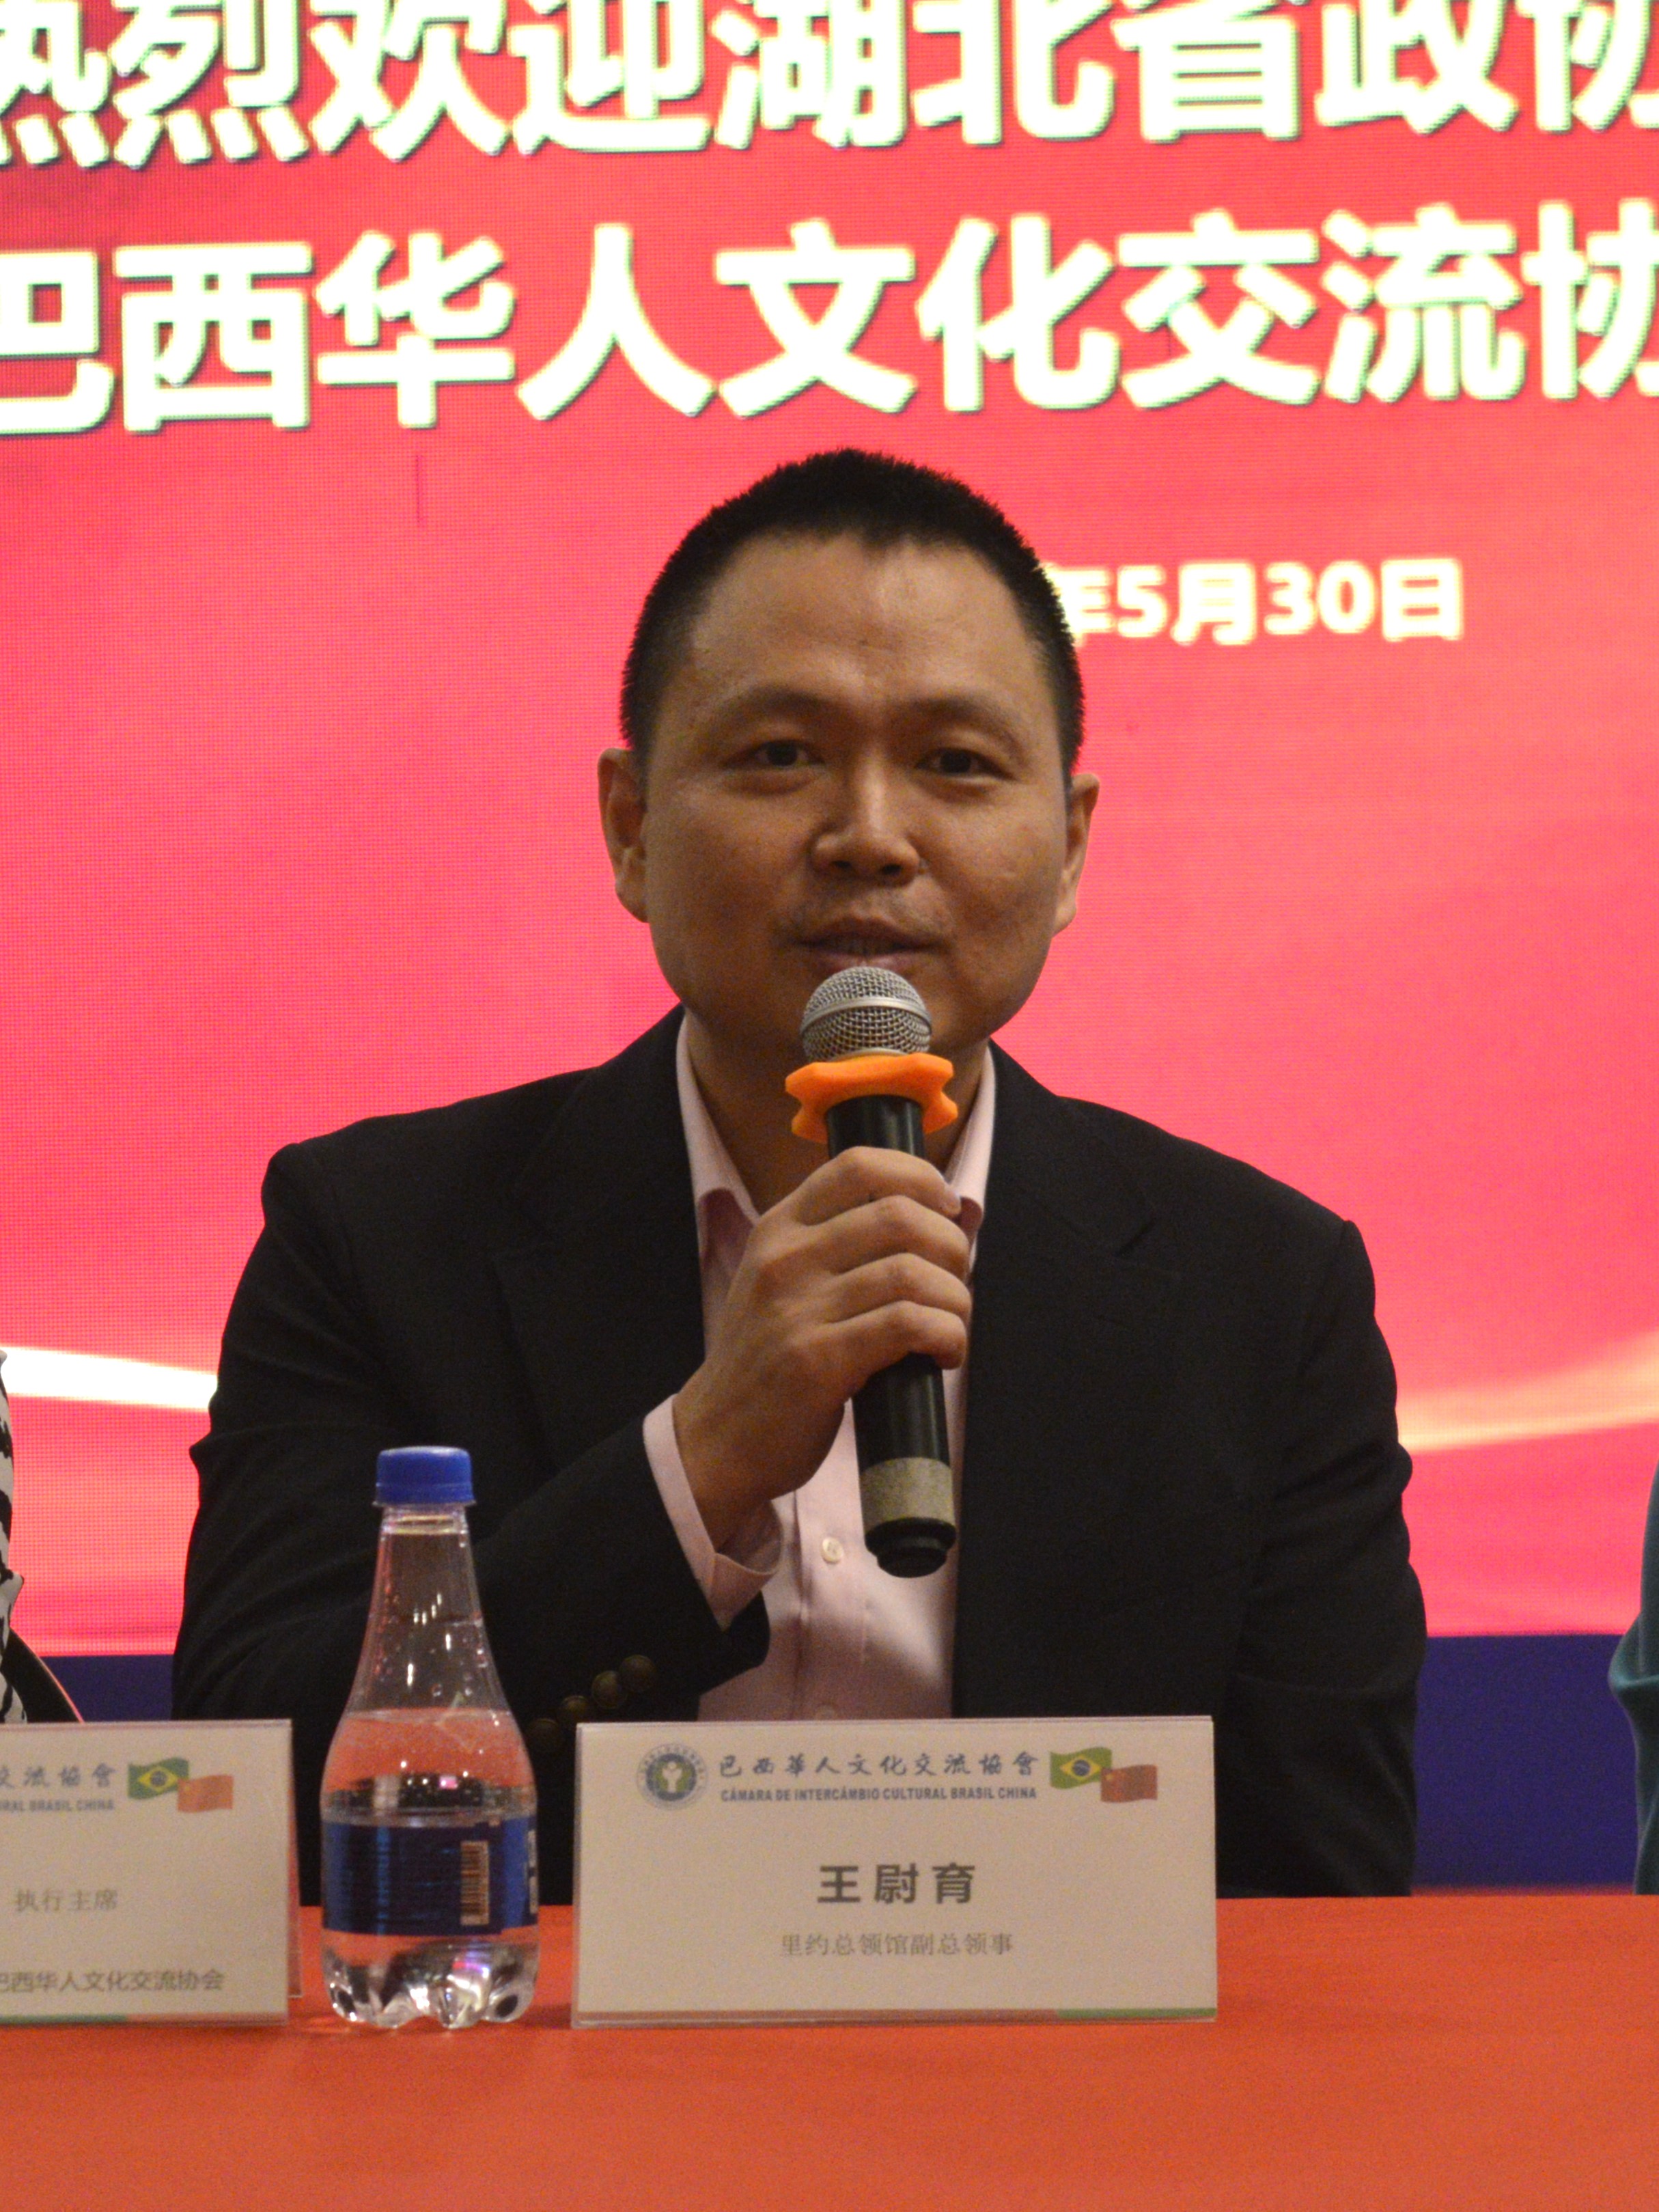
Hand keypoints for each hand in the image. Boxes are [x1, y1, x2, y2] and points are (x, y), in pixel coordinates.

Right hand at [672, 1147, 971, 1551]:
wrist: (716, 1439)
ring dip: (955, 1299)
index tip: (949, 1211)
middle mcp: (784, 1258)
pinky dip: (947, 1335)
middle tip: (955, 1282)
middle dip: (951, 1247)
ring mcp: (796, 1308)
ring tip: (952, 1325)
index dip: (920, 1177)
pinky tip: (944, 1354)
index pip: (859, 1164)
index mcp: (779, 1228)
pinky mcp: (815, 1361)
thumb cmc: (768, 1361)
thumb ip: (837, 1247)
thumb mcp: (782, 1283)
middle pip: (899, 1215)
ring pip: (911, 1271)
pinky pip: (907, 1325)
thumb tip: (933, 1222)